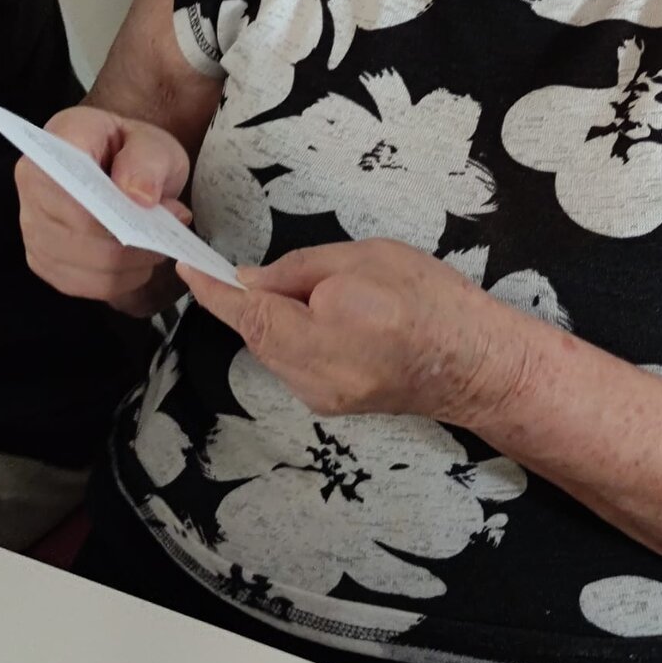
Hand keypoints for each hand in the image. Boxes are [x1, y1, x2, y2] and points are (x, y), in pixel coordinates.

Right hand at [15, 105, 191, 315]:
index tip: (148, 206)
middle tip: (169, 224)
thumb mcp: (154, 143)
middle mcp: (32, 188)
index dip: (109, 206)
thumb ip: (148, 160)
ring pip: (88, 266)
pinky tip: (138, 260)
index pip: (70, 185)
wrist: (123, 166)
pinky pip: (86, 285)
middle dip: (133, 239)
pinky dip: (121, 279)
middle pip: (80, 234)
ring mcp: (32, 229)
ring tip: (156, 241)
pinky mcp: (44, 262)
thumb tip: (138, 195)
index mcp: (55, 145)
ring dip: (132, 262)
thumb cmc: (133, 151)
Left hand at [178, 239, 530, 420]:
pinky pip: (293, 363)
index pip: (249, 309)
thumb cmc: (431, 299)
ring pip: (273, 349)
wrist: (475, 364)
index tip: (186, 266)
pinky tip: (327, 320)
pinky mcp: (330, 405)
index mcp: (326, 328)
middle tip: (263, 269)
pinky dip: (293, 337)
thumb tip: (251, 280)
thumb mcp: (367, 257)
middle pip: (258, 332)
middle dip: (252, 300)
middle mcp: (315, 373)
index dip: (212, 288)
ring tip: (319, 294)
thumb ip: (301, 269)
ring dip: (275, 319)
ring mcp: (321, 396)